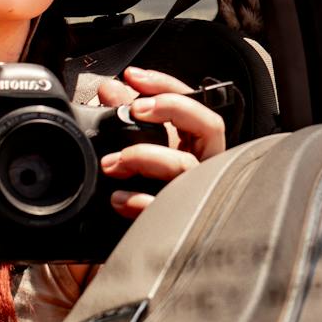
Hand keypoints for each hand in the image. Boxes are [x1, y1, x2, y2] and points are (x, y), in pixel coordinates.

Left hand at [94, 65, 227, 218]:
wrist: (150, 245)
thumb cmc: (150, 191)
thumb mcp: (140, 147)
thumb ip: (128, 117)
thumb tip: (110, 89)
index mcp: (197, 143)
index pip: (195, 102)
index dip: (167, 85)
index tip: (134, 77)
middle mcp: (205, 163)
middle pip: (210, 125)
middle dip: (174, 108)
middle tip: (137, 109)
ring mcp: (196, 192)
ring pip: (185, 165)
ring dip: (145, 155)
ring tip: (111, 162)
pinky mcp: (179, 221)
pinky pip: (165, 207)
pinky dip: (139, 200)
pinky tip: (118, 198)